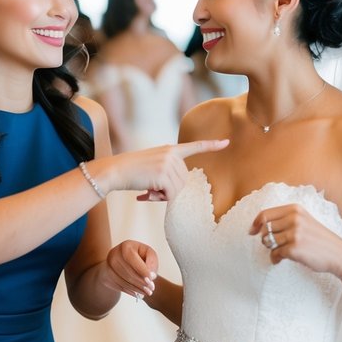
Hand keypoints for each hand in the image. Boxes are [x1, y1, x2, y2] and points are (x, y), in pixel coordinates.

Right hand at [101, 240, 158, 299]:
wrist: (122, 261)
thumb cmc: (139, 256)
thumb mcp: (148, 254)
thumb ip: (152, 262)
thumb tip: (151, 276)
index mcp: (125, 246)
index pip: (132, 259)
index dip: (142, 269)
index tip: (151, 278)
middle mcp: (114, 255)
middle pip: (128, 272)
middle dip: (141, 282)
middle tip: (151, 289)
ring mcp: (108, 266)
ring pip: (123, 281)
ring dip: (137, 289)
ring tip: (147, 293)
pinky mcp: (106, 277)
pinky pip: (118, 286)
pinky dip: (130, 291)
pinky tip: (138, 293)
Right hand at [107, 138, 229, 202]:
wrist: (115, 171)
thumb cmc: (131, 172)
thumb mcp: (152, 166)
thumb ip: (168, 172)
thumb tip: (176, 192)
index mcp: (170, 150)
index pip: (194, 146)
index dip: (211, 145)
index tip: (226, 143)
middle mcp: (171, 154)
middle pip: (183, 180)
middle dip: (169, 190)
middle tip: (151, 192)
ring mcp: (168, 163)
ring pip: (177, 189)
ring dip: (163, 196)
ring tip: (147, 192)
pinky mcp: (163, 174)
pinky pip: (170, 194)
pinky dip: (159, 199)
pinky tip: (145, 195)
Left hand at [249, 203, 341, 274]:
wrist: (338, 254)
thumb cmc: (319, 240)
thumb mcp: (305, 221)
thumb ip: (285, 219)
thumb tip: (258, 225)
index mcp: (295, 209)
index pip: (265, 214)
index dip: (255, 223)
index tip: (251, 231)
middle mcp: (294, 218)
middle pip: (265, 229)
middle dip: (266, 239)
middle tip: (276, 245)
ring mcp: (294, 233)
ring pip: (268, 242)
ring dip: (271, 249)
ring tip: (281, 252)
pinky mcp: (294, 248)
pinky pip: (274, 254)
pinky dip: (275, 259)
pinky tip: (281, 260)